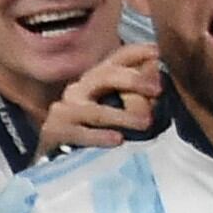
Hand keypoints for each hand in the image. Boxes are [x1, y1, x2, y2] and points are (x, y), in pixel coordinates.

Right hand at [38, 43, 161, 151]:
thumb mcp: (128, 112)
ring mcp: (65, 110)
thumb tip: (157, 72)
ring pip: (95, 110)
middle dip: (133, 80)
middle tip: (157, 89)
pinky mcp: (55, 131)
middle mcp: (80, 90)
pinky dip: (99, 136)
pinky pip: (79, 133)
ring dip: (122, 116)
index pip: (117, 59)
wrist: (61, 162)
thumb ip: (143, 95)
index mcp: (98, 80)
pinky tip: (118, 139)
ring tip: (145, 123)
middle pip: (105, 76)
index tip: (157, 51)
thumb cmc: (101, 134)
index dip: (136, 52)